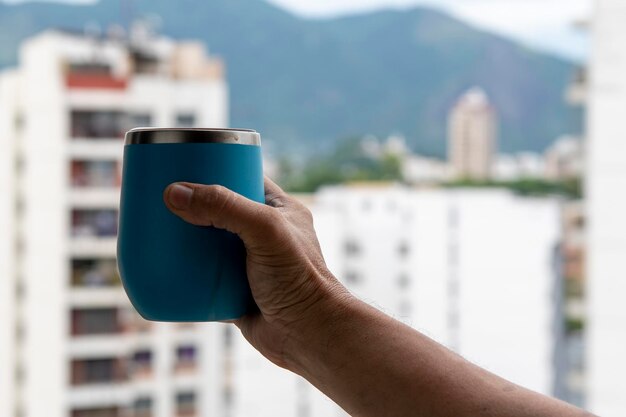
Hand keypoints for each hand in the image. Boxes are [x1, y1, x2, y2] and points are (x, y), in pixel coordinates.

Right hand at [164, 177, 349, 367]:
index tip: (185, 165)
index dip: (217, 169)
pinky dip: (186, 272)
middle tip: (160, 198)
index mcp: (280, 212)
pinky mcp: (236, 292)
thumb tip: (174, 194)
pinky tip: (162, 263)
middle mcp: (264, 235)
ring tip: (154, 227)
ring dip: (186, 239)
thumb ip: (225, 207)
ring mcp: (250, 264)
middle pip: (220, 211)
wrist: (308, 336)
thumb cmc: (299, 280)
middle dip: (193, 206)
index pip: (245, 178)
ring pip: (210, 245)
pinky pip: (205, 277)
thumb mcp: (265, 231)